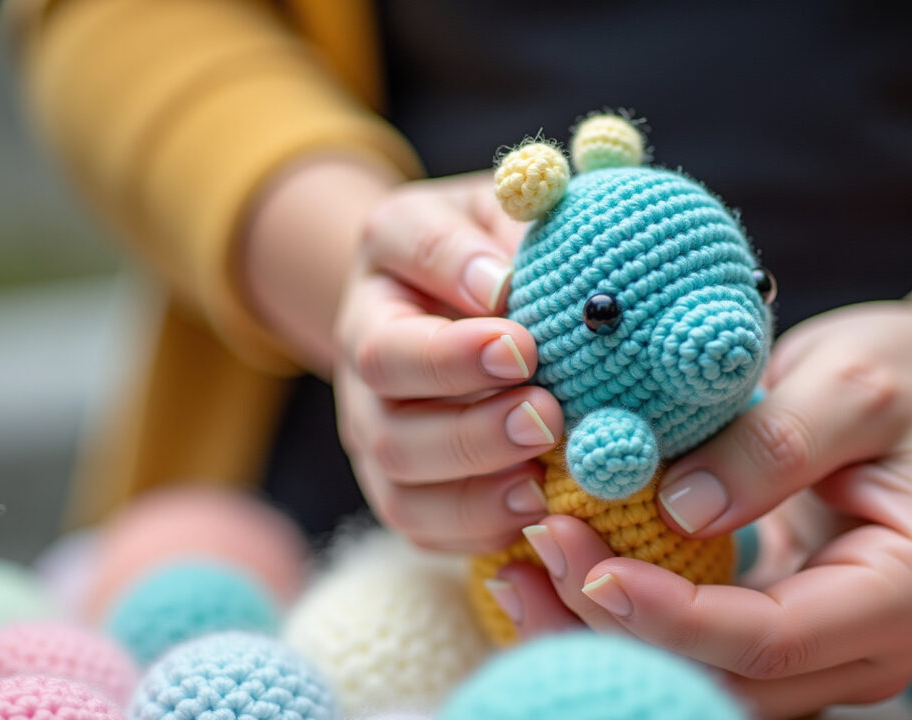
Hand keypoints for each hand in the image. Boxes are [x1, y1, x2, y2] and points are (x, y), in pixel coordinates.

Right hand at [332, 171, 564, 552]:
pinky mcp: (403, 485)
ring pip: (400, 485)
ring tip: (544, 483)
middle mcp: (364, 364)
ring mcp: (377, 432)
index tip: (522, 347)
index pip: (395, 329)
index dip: (453, 350)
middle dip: (472, 427)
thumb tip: (505, 285)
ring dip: (475, 491)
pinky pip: (423, 527)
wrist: (452, 285)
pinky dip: (477, 531)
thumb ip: (497, 235)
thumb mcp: (489, 211)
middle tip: (547, 418)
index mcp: (382, 284)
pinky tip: (536, 514)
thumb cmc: (491, 243)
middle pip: (389, 417)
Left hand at [497, 302, 911, 718]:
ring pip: (699, 678)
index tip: (585, 564)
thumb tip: (679, 510)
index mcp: (910, 593)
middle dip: (615, 628)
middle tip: (533, 549)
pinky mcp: (782, 636)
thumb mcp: (853, 382)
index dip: (670, 616)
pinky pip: (695, 651)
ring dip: (603, 635)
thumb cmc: (906, 377)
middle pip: (722, 676)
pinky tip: (556, 574)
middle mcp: (872, 649)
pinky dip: (623, 622)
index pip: (770, 639)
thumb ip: (776, 445)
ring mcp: (827, 654)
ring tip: (519, 568)